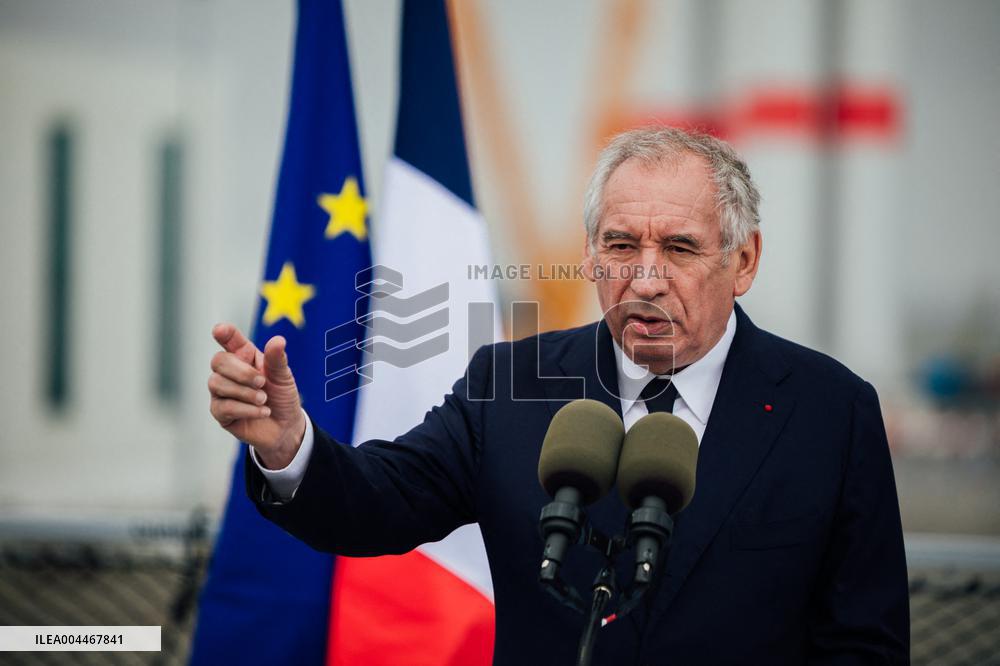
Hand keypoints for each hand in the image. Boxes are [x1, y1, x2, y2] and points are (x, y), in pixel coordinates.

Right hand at [208, 323, 306, 468]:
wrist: (286, 427)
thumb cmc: (282, 396)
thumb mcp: (284, 376)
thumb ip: (277, 359)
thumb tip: (278, 340)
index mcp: (244, 356)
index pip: (229, 340)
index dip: (224, 333)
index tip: (220, 330)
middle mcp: (229, 371)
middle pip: (218, 361)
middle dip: (241, 372)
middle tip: (262, 382)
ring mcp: (221, 392)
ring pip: (217, 383)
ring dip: (244, 392)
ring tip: (263, 399)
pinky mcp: (220, 412)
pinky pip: (223, 407)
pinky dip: (246, 409)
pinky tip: (262, 412)